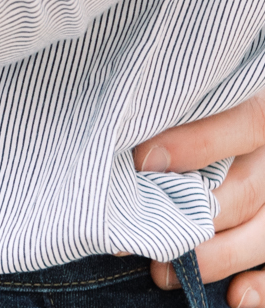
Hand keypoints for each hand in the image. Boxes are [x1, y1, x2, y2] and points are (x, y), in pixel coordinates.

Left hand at [136, 93, 264, 304]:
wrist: (249, 130)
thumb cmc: (202, 110)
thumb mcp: (205, 101)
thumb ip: (183, 115)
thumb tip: (136, 152)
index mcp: (263, 109)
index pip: (246, 122)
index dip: (199, 142)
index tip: (144, 161)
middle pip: (246, 191)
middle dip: (193, 216)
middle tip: (142, 230)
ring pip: (262, 232)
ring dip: (215, 257)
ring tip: (164, 271)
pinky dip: (262, 287)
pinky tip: (237, 296)